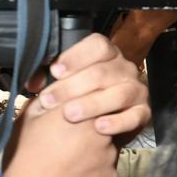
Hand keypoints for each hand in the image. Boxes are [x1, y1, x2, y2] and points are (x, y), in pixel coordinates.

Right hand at [3, 102, 117, 176]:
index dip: (86, 106)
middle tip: (71, 140)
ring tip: (68, 161)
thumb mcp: (29, 119)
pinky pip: (105, 168)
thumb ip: (49, 99)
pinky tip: (74, 176)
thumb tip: (57, 91)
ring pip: (107, 145)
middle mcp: (103, 130)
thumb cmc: (26, 157)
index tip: (74, 115)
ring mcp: (110, 155)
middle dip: (92, 127)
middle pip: (106, 121)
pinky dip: (93, 170)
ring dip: (93, 149)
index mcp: (82, 112)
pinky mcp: (111, 176)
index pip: (96, 97)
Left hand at [26, 34, 150, 143]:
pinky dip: (117, 122)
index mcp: (107, 56)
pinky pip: (134, 117)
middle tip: (49, 100)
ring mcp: (136, 91)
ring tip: (70, 114)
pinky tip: (99, 127)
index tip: (55, 71)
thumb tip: (33, 81)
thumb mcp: (62, 85)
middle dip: (72, 86)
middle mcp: (125, 70)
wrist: (93, 130)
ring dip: (92, 104)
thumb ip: (48, 79)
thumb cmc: (77, 100)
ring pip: (119, 94)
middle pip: (103, 72)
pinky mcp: (143, 113)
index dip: (77, 56)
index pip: (99, 46)